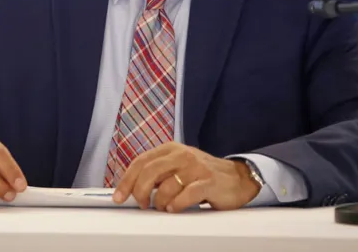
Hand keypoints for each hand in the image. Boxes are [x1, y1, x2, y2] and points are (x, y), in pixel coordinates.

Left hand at [112, 142, 260, 211]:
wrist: (238, 178)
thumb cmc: (203, 175)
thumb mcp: (178, 167)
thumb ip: (158, 173)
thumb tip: (132, 188)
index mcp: (171, 149)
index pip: (141, 161)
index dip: (127, 180)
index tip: (119, 196)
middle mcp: (182, 155)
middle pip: (149, 171)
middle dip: (139, 192)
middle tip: (142, 204)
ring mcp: (195, 167)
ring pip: (165, 186)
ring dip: (160, 202)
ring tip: (165, 207)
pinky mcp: (208, 181)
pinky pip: (185, 195)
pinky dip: (176, 205)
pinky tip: (176, 208)